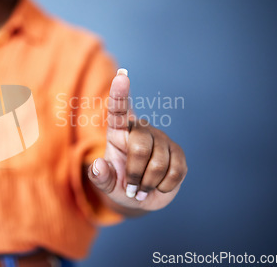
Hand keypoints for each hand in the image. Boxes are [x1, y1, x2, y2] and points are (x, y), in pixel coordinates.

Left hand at [88, 69, 186, 211]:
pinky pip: (175, 171)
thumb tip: (98, 166)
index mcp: (117, 132)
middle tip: (131, 189)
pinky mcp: (178, 152)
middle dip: (134, 173)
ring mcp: (161, 139)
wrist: (141, 198)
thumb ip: (99, 177)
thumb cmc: (119, 185)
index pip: (117, 110)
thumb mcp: (106, 185)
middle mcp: (140, 130)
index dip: (120, 94)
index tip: (121, 76)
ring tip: (141, 188)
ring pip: (158, 163)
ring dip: (148, 183)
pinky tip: (158, 186)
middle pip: (140, 147)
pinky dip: (164, 186)